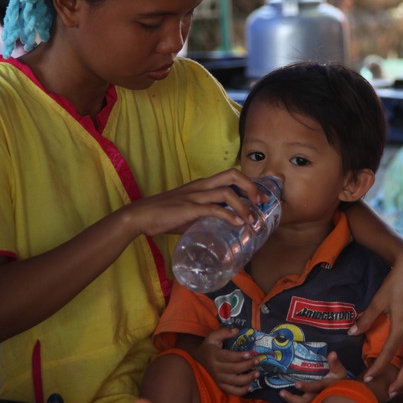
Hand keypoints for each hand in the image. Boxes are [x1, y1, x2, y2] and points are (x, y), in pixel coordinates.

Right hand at [123, 170, 259, 238]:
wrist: (141, 216)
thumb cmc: (165, 215)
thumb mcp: (189, 211)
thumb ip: (205, 215)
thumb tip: (221, 227)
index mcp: (202, 185)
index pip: (230, 175)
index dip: (249, 184)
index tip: (260, 197)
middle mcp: (201, 186)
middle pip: (233, 175)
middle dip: (251, 187)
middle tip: (261, 203)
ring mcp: (195, 196)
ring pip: (227, 192)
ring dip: (244, 206)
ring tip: (252, 220)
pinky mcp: (189, 208)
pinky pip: (214, 209)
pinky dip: (229, 216)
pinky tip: (237, 224)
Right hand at [192, 326, 257, 396]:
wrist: (198, 358)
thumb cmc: (209, 346)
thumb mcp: (213, 336)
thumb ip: (224, 332)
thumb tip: (237, 330)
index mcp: (214, 355)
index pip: (228, 357)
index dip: (238, 356)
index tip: (249, 354)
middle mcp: (216, 368)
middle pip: (233, 369)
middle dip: (247, 365)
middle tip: (257, 360)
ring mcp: (218, 378)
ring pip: (234, 381)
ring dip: (247, 379)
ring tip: (257, 373)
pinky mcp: (220, 385)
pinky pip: (231, 391)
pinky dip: (241, 391)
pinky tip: (250, 387)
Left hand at [274, 352, 347, 402]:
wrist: (343, 399)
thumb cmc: (339, 384)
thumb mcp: (339, 372)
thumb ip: (335, 363)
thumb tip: (333, 353)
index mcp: (323, 389)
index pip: (315, 388)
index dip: (307, 387)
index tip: (296, 384)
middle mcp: (316, 399)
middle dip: (292, 399)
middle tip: (282, 392)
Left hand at [350, 247, 402, 395]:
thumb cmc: (397, 282)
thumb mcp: (379, 300)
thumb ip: (366, 319)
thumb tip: (351, 333)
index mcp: (402, 326)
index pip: (388, 354)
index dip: (377, 368)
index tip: (367, 379)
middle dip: (401, 381)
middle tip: (388, 393)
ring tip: (399, 389)